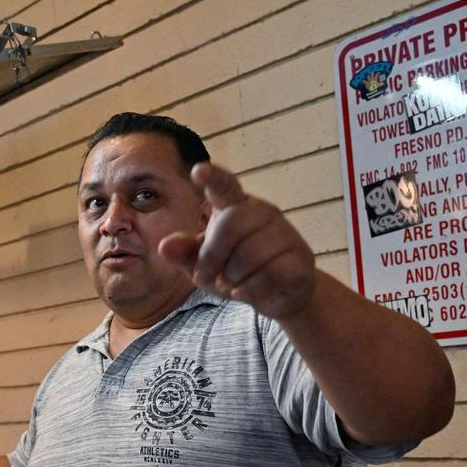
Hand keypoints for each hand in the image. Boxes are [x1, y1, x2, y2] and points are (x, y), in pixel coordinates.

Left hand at [159, 162, 315, 319]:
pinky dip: (250, 290)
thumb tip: (165, 245)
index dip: (213, 178)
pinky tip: (247, 292)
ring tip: (232, 284)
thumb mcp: (204, 265)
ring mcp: (286, 234)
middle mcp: (263, 213)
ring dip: (232, 278)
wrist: (279, 296)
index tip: (198, 170)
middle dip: (212, 256)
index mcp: (236, 207)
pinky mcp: (301, 259)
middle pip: (231, 224)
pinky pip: (269, 275)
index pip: (225, 186)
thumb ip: (184, 253)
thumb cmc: (237, 272)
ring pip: (250, 255)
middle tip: (206, 277)